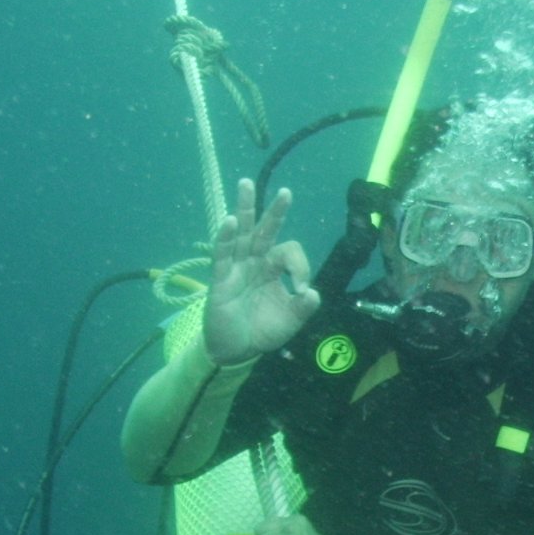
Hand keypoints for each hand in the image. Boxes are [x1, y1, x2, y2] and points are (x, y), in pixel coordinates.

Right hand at [204, 177, 320, 366]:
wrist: (236, 351)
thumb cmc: (262, 330)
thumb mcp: (291, 320)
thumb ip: (303, 307)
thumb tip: (312, 292)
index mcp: (273, 268)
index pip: (289, 251)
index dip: (300, 266)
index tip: (301, 290)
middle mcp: (255, 262)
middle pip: (264, 230)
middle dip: (274, 211)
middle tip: (286, 192)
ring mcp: (236, 268)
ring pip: (241, 233)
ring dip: (245, 209)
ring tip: (246, 183)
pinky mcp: (220, 279)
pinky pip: (222, 254)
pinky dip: (225, 237)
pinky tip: (229, 221)